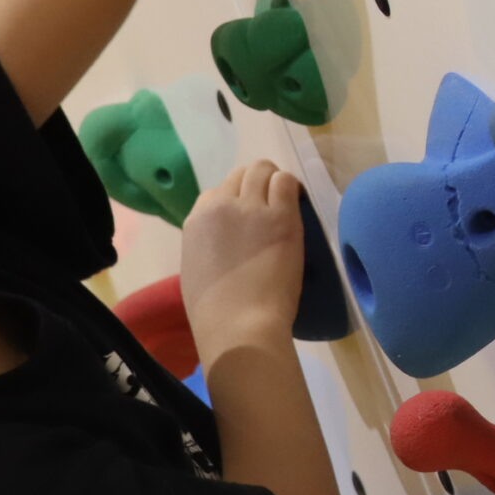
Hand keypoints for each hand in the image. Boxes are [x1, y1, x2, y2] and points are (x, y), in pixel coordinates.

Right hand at [180, 161, 307, 353]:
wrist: (238, 324)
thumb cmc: (215, 312)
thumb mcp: (196, 268)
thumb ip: (208, 244)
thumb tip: (225, 239)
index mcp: (197, 220)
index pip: (217, 193)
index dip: (235, 202)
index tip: (247, 219)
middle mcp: (221, 205)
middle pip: (241, 174)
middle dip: (256, 184)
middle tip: (271, 206)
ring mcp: (251, 208)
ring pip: (263, 170)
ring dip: (275, 182)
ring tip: (286, 202)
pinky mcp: (281, 215)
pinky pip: (287, 182)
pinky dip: (293, 188)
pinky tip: (298, 203)